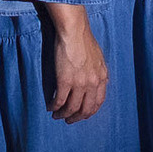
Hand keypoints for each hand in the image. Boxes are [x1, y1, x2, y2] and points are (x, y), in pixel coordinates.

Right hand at [43, 6, 108, 122]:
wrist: (74, 31)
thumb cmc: (84, 39)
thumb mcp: (98, 58)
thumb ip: (97, 72)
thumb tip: (94, 82)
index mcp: (102, 77)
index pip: (98, 102)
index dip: (89, 111)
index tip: (83, 114)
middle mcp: (93, 83)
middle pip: (86, 109)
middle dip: (77, 117)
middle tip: (69, 120)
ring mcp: (79, 83)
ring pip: (72, 108)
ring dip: (64, 114)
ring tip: (57, 116)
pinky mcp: (65, 81)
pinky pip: (60, 100)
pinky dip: (54, 106)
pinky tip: (50, 107)